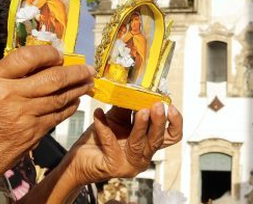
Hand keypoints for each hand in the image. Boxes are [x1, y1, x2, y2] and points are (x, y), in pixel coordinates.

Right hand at [0, 45, 94, 188]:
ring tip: (88, 82)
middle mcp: (10, 96)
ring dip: (78, 88)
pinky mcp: (33, 134)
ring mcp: (24, 117)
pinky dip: (69, 107)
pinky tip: (75, 101)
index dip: (49, 53)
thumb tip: (40, 63)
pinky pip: (57, 116)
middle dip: (75, 72)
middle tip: (88, 69)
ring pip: (60, 97)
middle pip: (52, 78)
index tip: (59, 54)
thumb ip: (8, 75)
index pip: (29, 56)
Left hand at [65, 103, 182, 184]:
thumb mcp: (117, 118)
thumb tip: (138, 87)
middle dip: (159, 122)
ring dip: (141, 126)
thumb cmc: (98, 139)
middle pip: (158, 140)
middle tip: (157, 106)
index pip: (171, 136)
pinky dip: (104, 126)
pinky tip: (98, 113)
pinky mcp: (114, 166)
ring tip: (140, 110)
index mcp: (148, 143)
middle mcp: (143, 156)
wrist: (78, 158)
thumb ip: (129, 106)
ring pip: (140, 144)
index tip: (170, 106)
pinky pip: (111, 142)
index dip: (175, 122)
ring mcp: (129, 164)